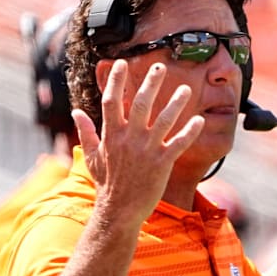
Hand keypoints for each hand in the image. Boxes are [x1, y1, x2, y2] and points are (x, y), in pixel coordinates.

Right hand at [72, 60, 204, 225]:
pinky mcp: (162, 163)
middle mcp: (129, 139)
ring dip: (176, 103)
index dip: (117, 81)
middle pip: (141, 104)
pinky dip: (190, 132)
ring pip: (164, 120)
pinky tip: (200, 120)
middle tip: (160, 66)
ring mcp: (146, 150)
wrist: (118, 211)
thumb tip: (76, 112)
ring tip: (186, 88)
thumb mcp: (91, 157)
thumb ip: (86, 132)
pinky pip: (179, 143)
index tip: (122, 63)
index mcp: (111, 135)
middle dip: (151, 83)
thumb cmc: (106, 184)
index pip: (112, 101)